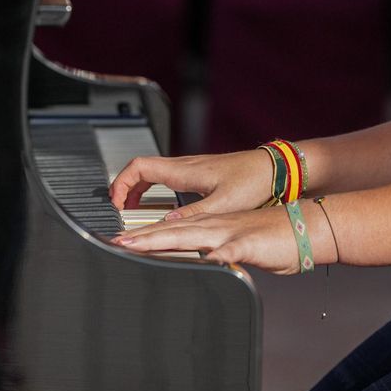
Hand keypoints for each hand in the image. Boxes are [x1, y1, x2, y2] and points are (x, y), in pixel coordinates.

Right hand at [108, 150, 273, 218]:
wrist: (274, 169)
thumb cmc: (253, 181)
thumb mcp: (223, 204)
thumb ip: (193, 215)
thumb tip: (166, 224)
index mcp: (184, 171)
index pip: (138, 167)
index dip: (120, 183)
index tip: (115, 204)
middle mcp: (184, 166)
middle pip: (140, 169)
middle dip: (123, 187)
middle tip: (116, 209)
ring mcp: (190, 168)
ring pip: (152, 173)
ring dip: (136, 189)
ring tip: (129, 209)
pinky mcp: (199, 174)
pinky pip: (165, 177)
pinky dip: (151, 189)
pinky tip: (157, 206)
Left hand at [111, 205, 317, 274]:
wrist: (306, 228)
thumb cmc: (272, 240)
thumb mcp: (236, 248)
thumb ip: (214, 253)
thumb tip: (197, 262)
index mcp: (210, 227)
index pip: (169, 232)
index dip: (143, 238)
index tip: (118, 244)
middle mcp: (215, 227)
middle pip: (170, 232)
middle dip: (140, 239)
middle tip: (114, 244)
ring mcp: (230, 234)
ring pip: (191, 237)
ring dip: (163, 241)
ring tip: (138, 246)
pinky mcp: (249, 245)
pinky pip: (230, 252)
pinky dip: (216, 257)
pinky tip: (204, 261)